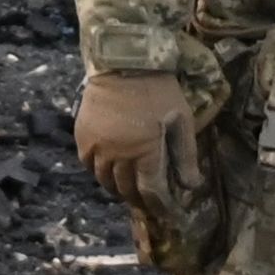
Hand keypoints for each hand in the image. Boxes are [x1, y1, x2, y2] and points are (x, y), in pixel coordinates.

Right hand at [74, 70, 198, 210]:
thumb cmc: (158, 89)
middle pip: (128, 190)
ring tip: (130, 188)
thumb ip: (185, 155)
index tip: (169, 214)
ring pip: (106, 181)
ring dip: (120, 189)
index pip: (152, 193)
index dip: (161, 207)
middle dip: (141, 200)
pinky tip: (110, 170)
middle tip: (150, 202)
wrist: (122, 60)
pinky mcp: (83, 137)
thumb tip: (191, 187)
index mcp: (145, 152)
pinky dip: (100, 172)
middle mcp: (118, 156)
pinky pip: (89, 165)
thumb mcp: (181, 119)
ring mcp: (97, 147)